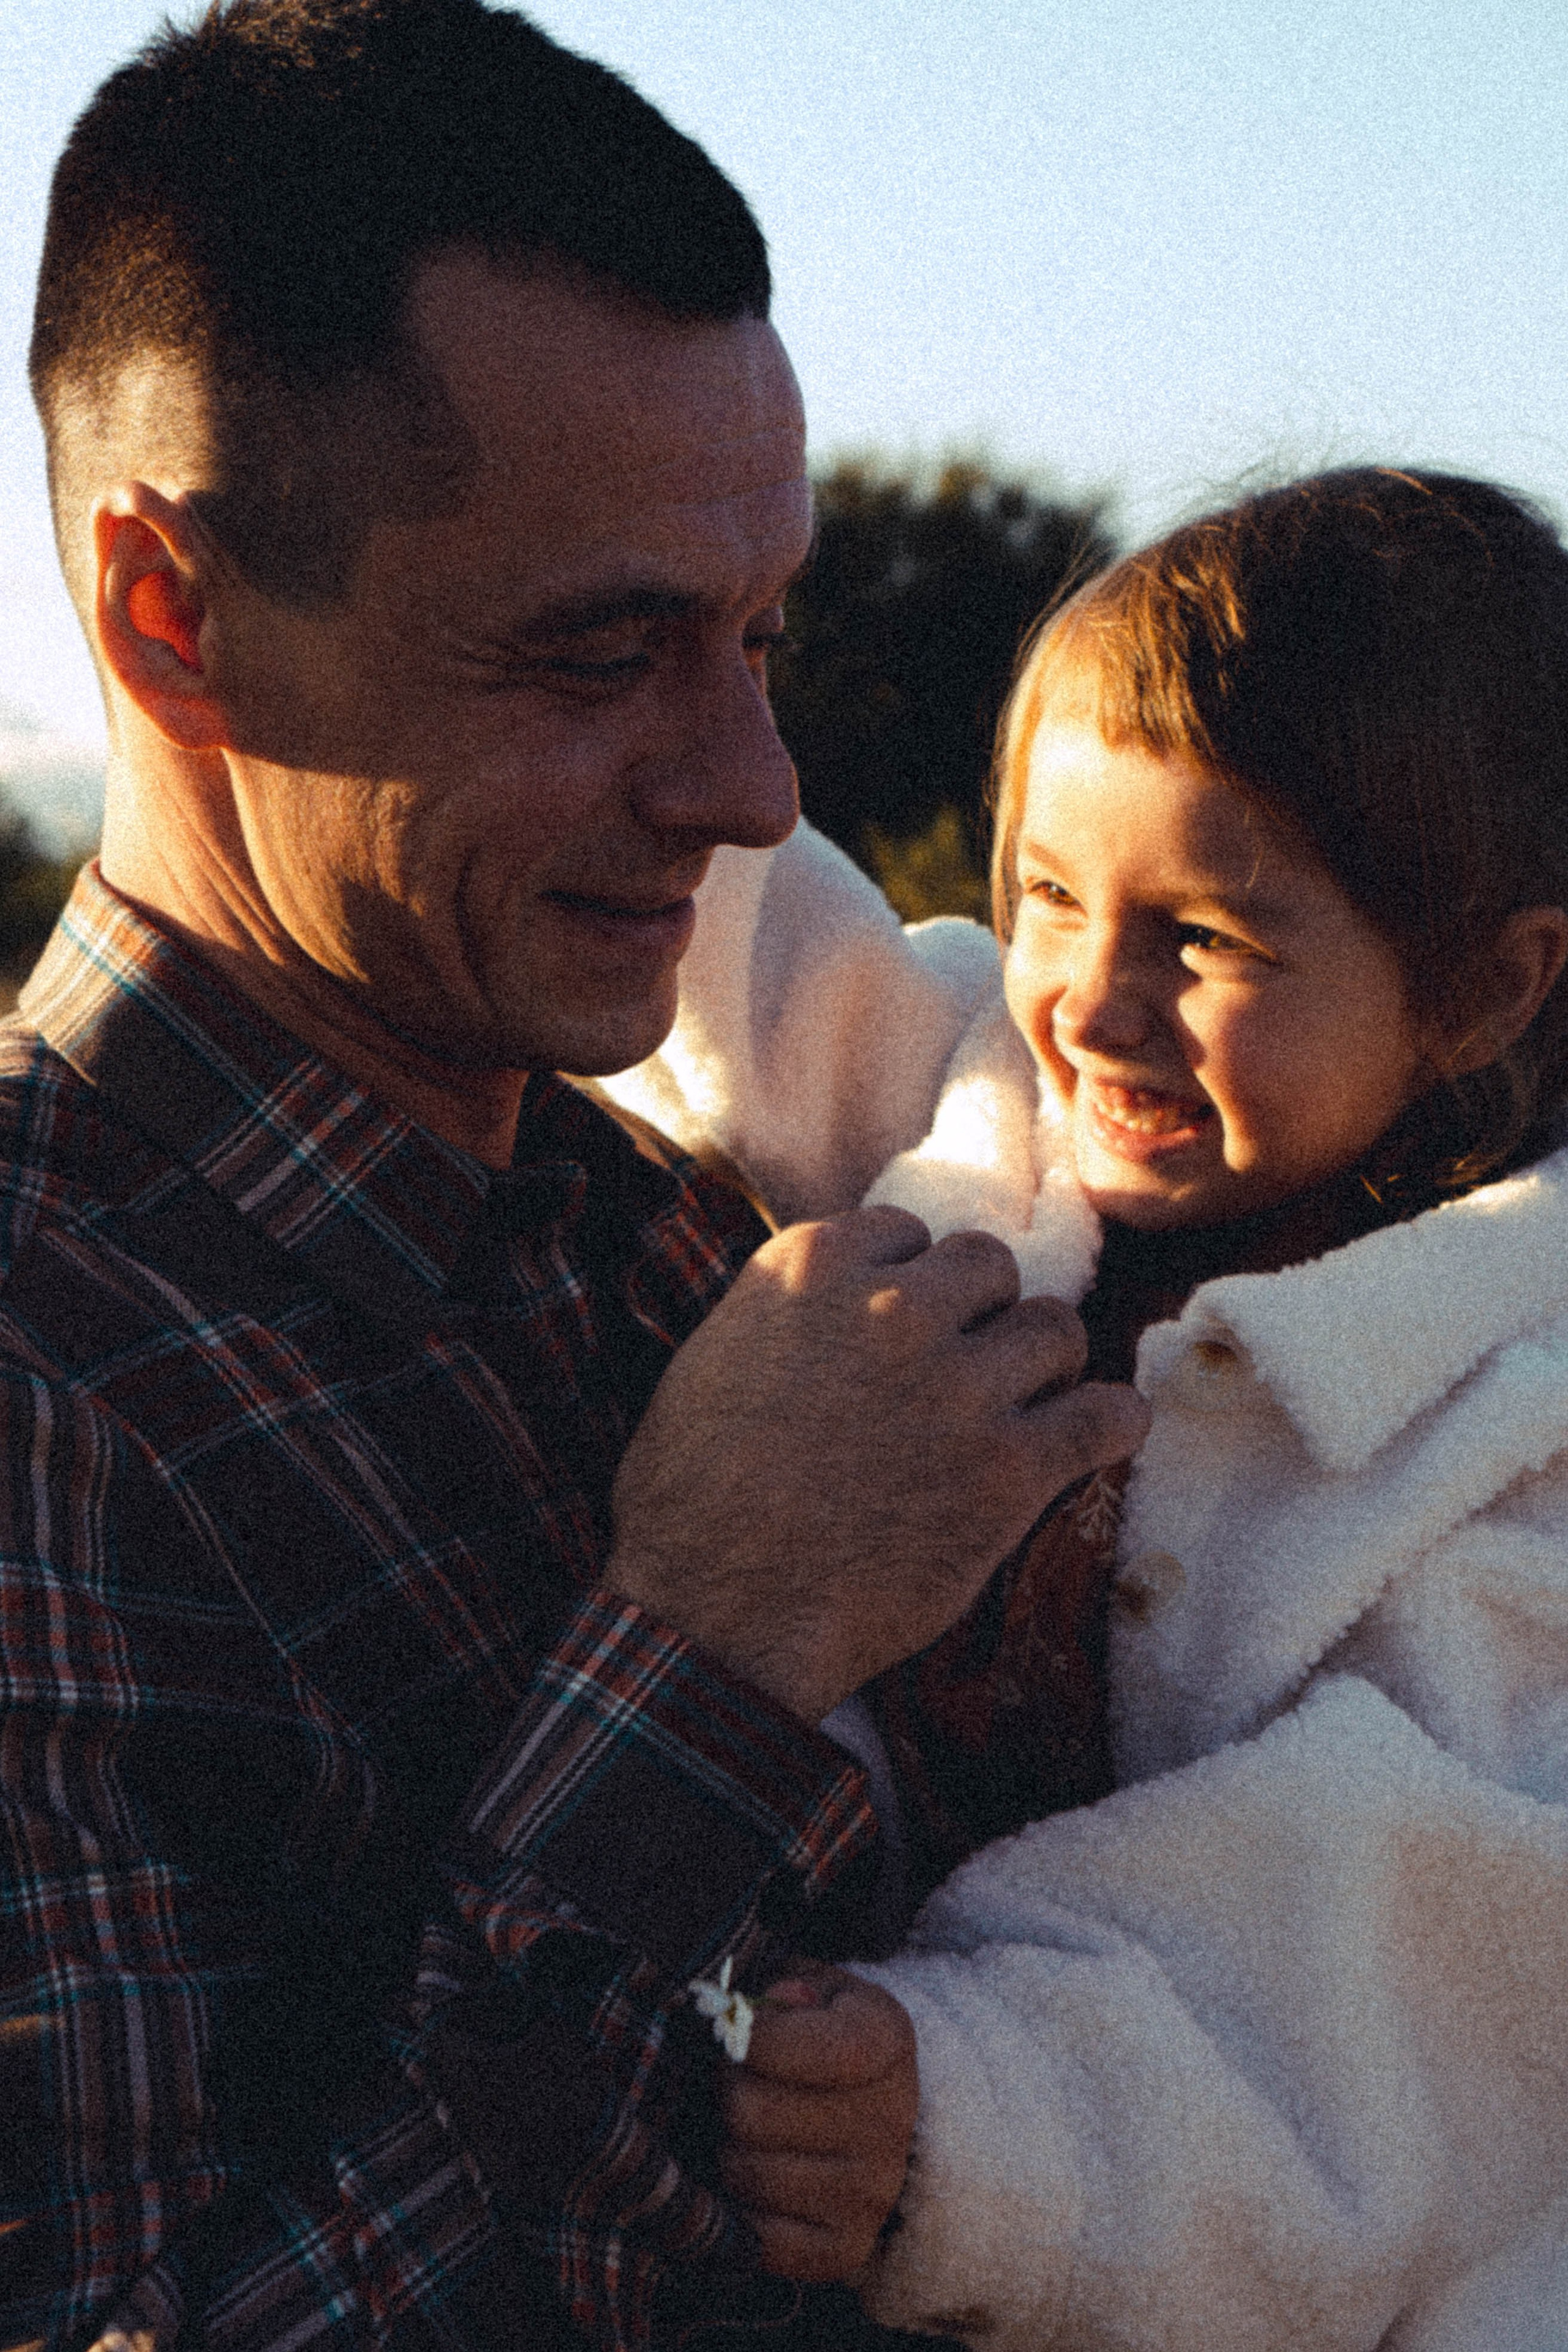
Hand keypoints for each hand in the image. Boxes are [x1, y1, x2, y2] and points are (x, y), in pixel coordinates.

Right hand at [610, 1206, 1148, 1718]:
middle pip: (991, 1267)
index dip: (911, 1283)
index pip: (910, 1232)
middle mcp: (895, 1308)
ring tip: (1024, 1405)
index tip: (904, 1327)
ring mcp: (960, 1386)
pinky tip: (1107, 1430)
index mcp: (816, 1266)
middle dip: (982, 1314)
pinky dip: (1114, 1422)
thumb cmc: (689, 1500)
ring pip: (1056, 1328)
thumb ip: (792, 1309)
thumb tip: (841, 1299)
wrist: (717, 1613)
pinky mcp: (1010, 1469)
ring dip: (1044, 1366)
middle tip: (966, 1369)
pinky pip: (1107, 1416)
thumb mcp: (715, 1356)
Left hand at [720, 1964, 917, 2281]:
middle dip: (726, 2091)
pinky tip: (751, 2177)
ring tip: (743, 2128)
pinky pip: (761, 2240)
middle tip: (733, 2082)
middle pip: (752, 2112)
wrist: (859, 2104)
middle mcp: (893, 2120)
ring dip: (726, 2149)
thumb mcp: (805, 1987)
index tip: (738, 2030)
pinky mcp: (847, 2248)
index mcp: (887, 2038)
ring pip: (747, 2173)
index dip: (754, 2038)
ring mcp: (874, 2192)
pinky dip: (739, 2211)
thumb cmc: (813, 2032)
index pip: (818, 2048)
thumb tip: (769, 2008)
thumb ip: (783, 1985)